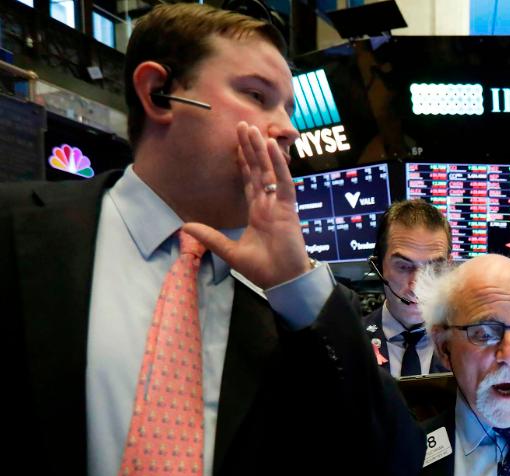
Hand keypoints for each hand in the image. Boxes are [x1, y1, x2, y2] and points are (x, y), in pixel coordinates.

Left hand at [183, 122, 310, 289]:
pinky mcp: (289, 208)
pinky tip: (272, 147)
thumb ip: (210, 237)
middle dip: (250, 148)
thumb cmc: (262, 269)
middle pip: (258, 170)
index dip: (243, 162)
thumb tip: (185, 226)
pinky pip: (284, 182)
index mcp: (257, 212)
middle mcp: (269, 204)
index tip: (236, 143)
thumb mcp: (229, 251)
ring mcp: (279, 204)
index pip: (249, 180)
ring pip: (270, 170)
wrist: (282, 281)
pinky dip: (279, 164)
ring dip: (262, 149)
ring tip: (253, 128)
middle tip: (242, 125)